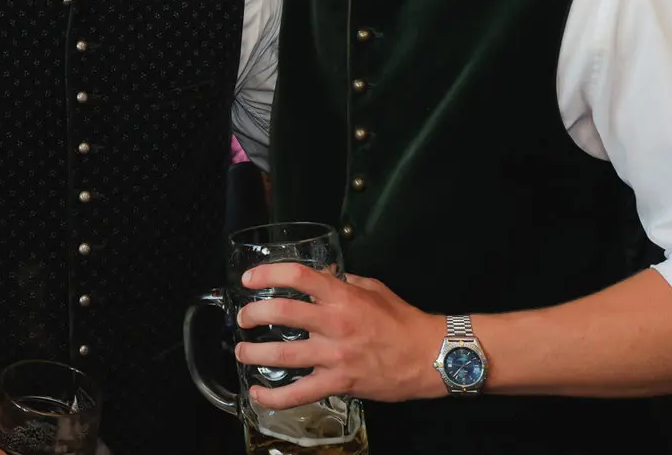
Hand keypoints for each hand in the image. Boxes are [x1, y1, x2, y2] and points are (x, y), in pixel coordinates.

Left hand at [234, 264, 444, 407]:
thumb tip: (321, 277)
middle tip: (243, 317)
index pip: (298, 275)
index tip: (250, 278)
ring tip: (241, 351)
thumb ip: (343, 283)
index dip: (267, 273)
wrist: (429, 356)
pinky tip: (258, 395)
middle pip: (281, 312)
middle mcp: (334, 323)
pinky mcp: (339, 383)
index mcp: (343, 296)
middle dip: (253, 314)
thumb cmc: (403, 321)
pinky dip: (274, 397)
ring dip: (254, 353)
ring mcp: (335, 355)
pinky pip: (299, 393)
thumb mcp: (373, 289)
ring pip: (282, 354)